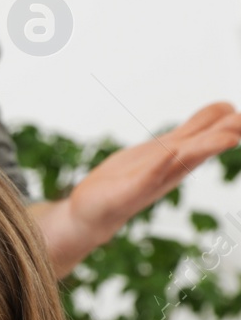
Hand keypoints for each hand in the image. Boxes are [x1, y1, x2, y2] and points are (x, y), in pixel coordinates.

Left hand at [66, 101, 240, 243]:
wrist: (92, 210)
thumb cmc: (128, 176)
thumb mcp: (165, 147)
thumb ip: (191, 131)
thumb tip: (224, 109)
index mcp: (179, 155)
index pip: (208, 134)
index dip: (226, 121)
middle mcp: (172, 166)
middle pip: (203, 147)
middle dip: (224, 135)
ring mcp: (153, 179)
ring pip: (183, 160)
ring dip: (204, 148)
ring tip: (229, 138)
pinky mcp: (130, 190)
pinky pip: (147, 177)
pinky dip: (159, 164)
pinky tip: (169, 152)